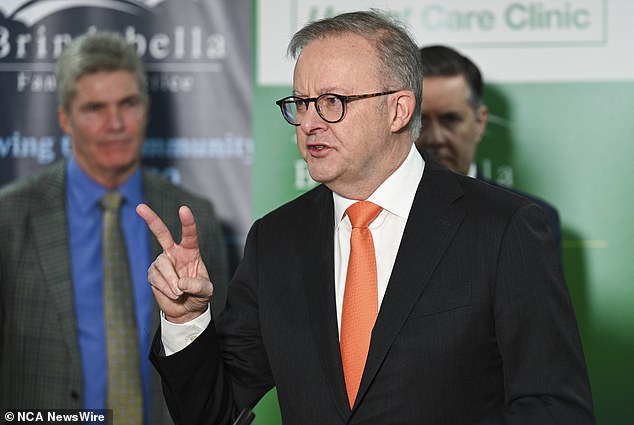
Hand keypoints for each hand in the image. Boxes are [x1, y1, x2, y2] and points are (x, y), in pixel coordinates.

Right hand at [136, 203, 212, 323]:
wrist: (185, 309)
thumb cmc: (199, 295)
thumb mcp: (206, 291)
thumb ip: (197, 286)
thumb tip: (180, 283)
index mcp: (190, 251)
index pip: (189, 234)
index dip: (187, 222)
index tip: (183, 209)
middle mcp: (174, 253)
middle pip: (161, 234)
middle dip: (151, 220)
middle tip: (139, 206)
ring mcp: (162, 262)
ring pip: (163, 266)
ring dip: (171, 282)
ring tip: (179, 293)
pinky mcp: (153, 273)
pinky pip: (156, 279)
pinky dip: (165, 289)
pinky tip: (171, 294)